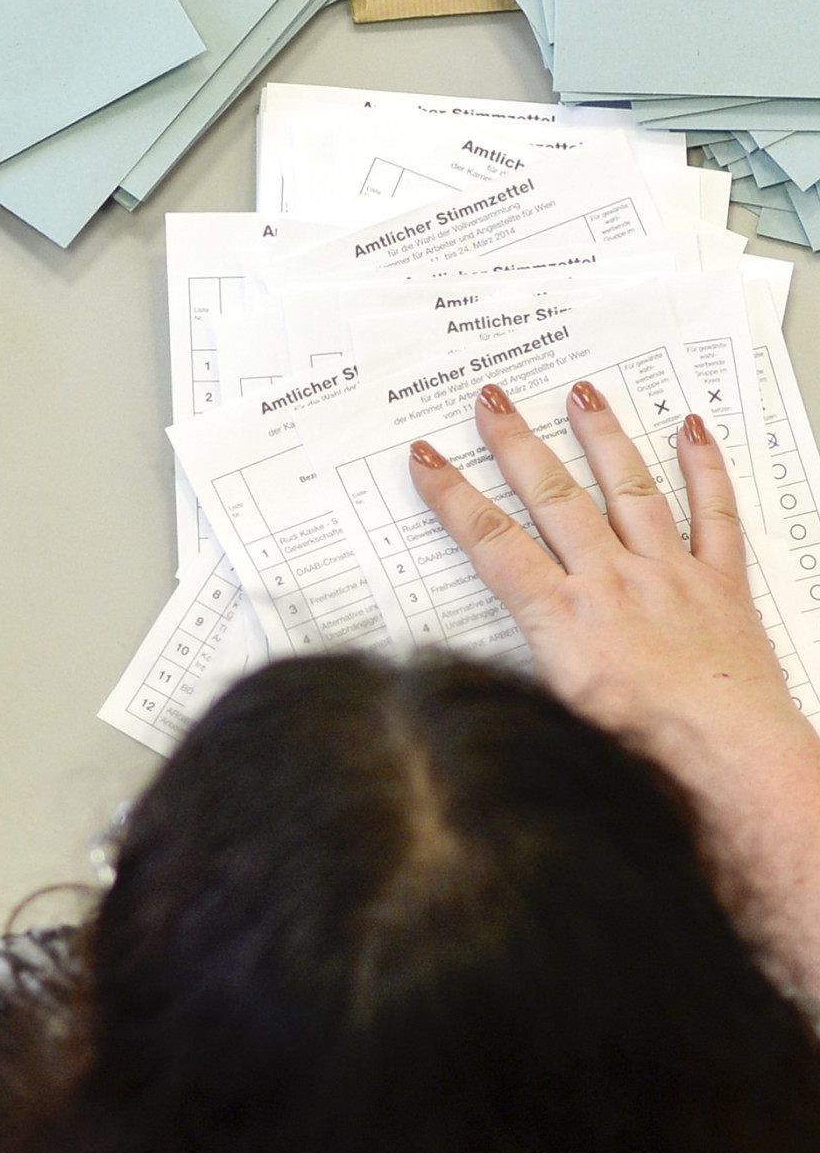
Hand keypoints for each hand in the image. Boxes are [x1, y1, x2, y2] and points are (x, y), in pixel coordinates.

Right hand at [412, 381, 819, 811]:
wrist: (727, 758)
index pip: (491, 541)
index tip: (425, 457)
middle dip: (516, 443)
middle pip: (553, 497)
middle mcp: (611, 582)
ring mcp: (668, 575)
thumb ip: (512, 664)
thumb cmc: (638, 751)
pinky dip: (704, 469)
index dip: (451, 495)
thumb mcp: (548, 710)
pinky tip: (692, 431)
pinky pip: (714, 515)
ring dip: (601, 436)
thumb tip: (465, 659)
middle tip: (492, 400)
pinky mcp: (720, 584)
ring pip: (629, 489)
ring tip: (581, 393)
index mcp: (561, 616)